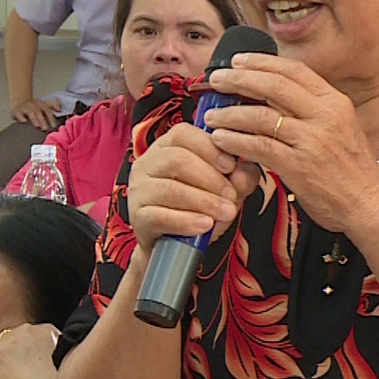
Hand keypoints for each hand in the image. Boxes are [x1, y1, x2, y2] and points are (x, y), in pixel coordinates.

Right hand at [11, 98, 62, 129]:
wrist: (19, 103)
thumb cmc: (35, 107)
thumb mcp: (44, 105)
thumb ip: (53, 105)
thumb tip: (60, 109)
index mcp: (41, 104)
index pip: (47, 110)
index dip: (51, 118)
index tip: (53, 126)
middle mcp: (33, 105)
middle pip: (38, 112)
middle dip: (42, 120)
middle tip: (45, 128)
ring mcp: (24, 107)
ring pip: (30, 113)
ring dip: (34, 119)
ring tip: (37, 126)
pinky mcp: (17, 111)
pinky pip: (18, 114)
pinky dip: (21, 117)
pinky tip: (24, 122)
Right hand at [125, 124, 256, 256]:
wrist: (175, 244)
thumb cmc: (200, 206)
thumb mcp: (225, 187)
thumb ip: (240, 176)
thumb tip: (242, 171)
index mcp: (166, 146)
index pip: (182, 134)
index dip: (209, 148)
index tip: (231, 165)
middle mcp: (147, 163)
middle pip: (176, 159)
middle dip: (210, 178)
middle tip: (232, 196)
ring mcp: (138, 190)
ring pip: (169, 189)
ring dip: (203, 201)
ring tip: (226, 213)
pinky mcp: (137, 217)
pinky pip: (159, 216)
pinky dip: (186, 221)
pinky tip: (205, 225)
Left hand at [201, 52, 378, 234]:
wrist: (369, 204)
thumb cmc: (351, 168)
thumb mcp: (340, 126)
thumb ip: (312, 108)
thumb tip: (274, 91)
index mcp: (334, 101)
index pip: (293, 70)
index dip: (261, 62)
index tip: (237, 60)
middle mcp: (325, 115)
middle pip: (273, 85)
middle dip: (239, 79)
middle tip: (216, 80)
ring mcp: (312, 140)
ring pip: (261, 115)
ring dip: (230, 113)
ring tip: (211, 114)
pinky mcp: (299, 166)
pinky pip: (258, 146)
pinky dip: (235, 140)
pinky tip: (220, 138)